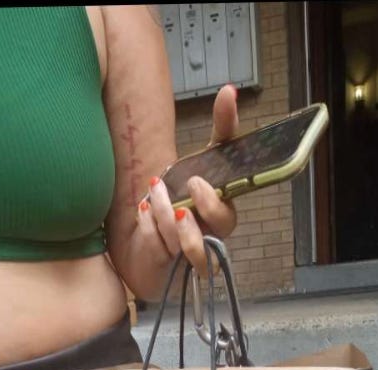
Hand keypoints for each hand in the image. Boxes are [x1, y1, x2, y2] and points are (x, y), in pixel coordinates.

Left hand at [137, 84, 238, 272]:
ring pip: (194, 245)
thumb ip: (215, 132)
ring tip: (149, 199)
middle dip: (205, 205)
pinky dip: (150, 232)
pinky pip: (165, 255)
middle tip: (186, 185)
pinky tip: (142, 214)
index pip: (236, 196)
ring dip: (168, 218)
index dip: (223, 189)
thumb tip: (230, 90)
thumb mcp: (191, 164)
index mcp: (222, 204)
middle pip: (225, 224)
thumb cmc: (174, 203)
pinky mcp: (173, 271)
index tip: (197, 181)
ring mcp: (197, 255)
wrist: (143, 242)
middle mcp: (215, 232)